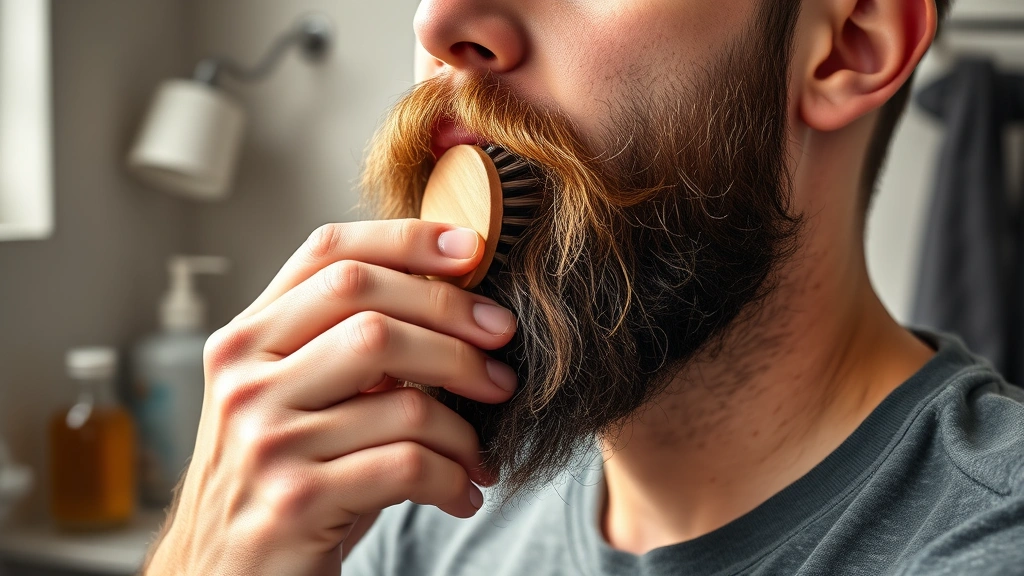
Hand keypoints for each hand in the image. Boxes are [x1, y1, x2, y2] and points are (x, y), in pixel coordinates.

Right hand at [144, 220, 517, 575]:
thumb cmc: (281, 478)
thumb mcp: (296, 399)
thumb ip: (342, 345)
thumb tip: (454, 296)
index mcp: (245, 340)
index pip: (328, 256)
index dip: (406, 241)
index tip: (472, 249)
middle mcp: (245, 380)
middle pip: (372, 314)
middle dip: (455, 324)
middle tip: (501, 349)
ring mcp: (266, 440)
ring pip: (403, 398)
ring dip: (464, 424)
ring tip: (480, 449)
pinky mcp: (295, 501)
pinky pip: (407, 465)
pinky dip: (453, 477)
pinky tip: (463, 492)